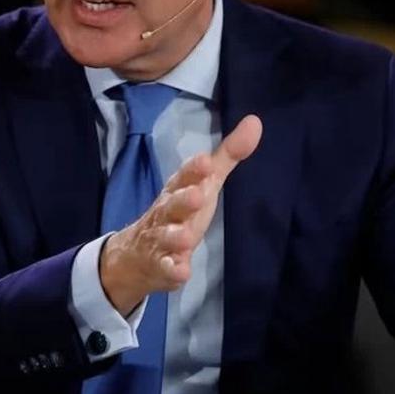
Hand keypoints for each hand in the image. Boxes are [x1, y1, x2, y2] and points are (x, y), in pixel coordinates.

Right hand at [100, 115, 261, 314]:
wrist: (139, 253)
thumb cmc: (182, 210)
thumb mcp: (205, 182)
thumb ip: (228, 155)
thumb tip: (255, 122)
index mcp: (179, 189)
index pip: (185, 176)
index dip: (194, 170)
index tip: (205, 161)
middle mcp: (168, 212)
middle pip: (173, 204)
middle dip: (183, 200)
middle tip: (198, 196)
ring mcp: (162, 240)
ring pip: (167, 237)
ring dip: (176, 237)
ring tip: (186, 238)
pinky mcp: (162, 266)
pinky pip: (166, 268)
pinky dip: (172, 270)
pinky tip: (181, 272)